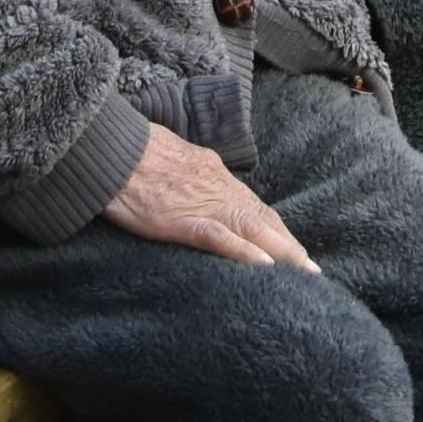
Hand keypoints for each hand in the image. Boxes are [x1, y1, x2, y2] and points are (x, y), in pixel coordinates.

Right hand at [103, 123, 319, 270]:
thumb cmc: (133, 152)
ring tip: (304, 273)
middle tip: (311, 269)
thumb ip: (189, 175)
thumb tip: (193, 186)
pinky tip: (266, 267)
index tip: (290, 247)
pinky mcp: (184, 219)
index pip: (252, 204)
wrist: (112, 148)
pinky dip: (245, 252)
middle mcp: (217, 186)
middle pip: (262, 218)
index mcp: (213, 173)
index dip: (274, 228)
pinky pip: (220, 238)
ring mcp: (203, 202)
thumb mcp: (171, 157)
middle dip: (288, 244)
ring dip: (282, 251)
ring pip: (252, 228)